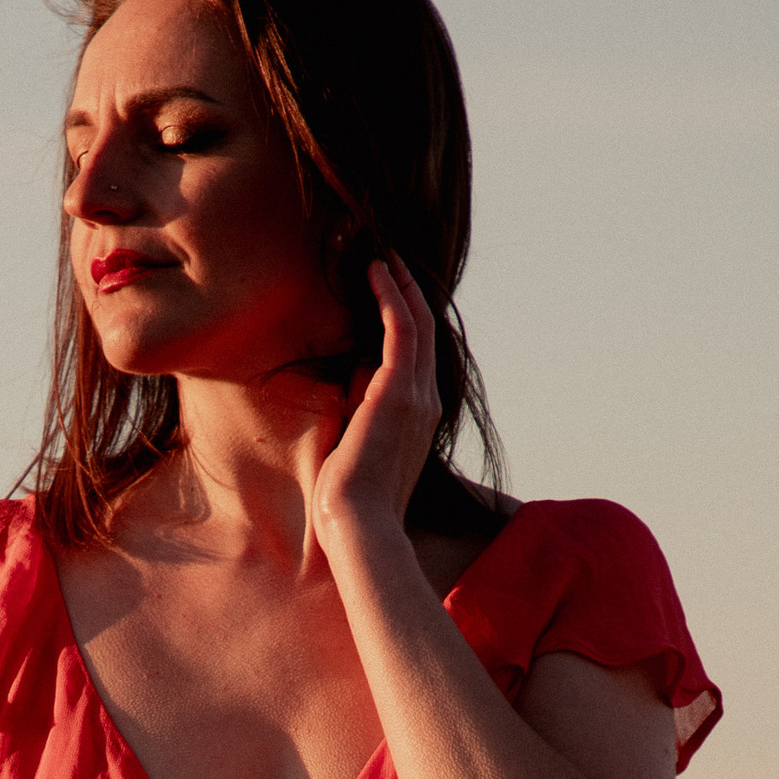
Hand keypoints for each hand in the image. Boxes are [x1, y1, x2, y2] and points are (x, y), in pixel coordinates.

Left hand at [311, 256, 441, 550]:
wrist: (360, 523)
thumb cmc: (352, 500)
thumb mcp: (358, 446)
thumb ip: (363, 411)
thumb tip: (353, 379)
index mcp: (420, 416)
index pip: (418, 355)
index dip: (406, 318)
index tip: (390, 291)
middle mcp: (426, 400)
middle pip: (424, 330)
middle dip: (408, 292)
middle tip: (390, 259)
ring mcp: (417, 394)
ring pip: (417, 322)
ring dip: (400, 284)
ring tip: (382, 255)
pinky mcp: (398, 390)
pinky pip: (402, 329)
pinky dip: (391, 296)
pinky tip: (376, 272)